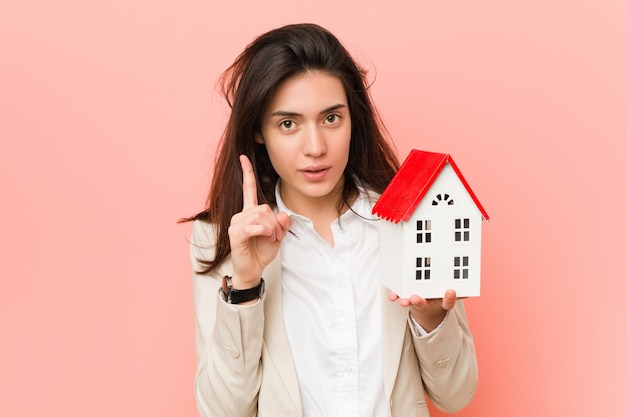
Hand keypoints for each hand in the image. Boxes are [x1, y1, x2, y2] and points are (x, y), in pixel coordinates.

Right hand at [228, 155, 290, 287]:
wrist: (252, 270)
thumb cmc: (261, 252)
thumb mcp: (278, 236)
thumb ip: (282, 224)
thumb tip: (284, 214)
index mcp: (250, 213)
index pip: (249, 189)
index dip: (247, 173)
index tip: (243, 158)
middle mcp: (241, 215)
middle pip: (264, 207)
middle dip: (275, 222)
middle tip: (276, 236)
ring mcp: (236, 224)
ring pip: (260, 216)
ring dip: (271, 228)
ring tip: (271, 239)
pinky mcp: (235, 235)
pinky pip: (252, 226)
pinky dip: (263, 231)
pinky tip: (265, 236)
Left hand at [388, 289, 457, 332]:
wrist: (429, 313)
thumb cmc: (441, 297)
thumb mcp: (449, 296)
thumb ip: (459, 290)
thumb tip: (470, 280)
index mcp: (442, 302)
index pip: (448, 302)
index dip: (449, 297)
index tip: (450, 291)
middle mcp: (430, 303)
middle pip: (425, 304)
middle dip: (420, 301)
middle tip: (416, 298)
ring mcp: (418, 303)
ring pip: (412, 303)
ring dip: (407, 301)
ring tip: (403, 300)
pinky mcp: (408, 300)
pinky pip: (402, 298)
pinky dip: (396, 296)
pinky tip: (392, 296)